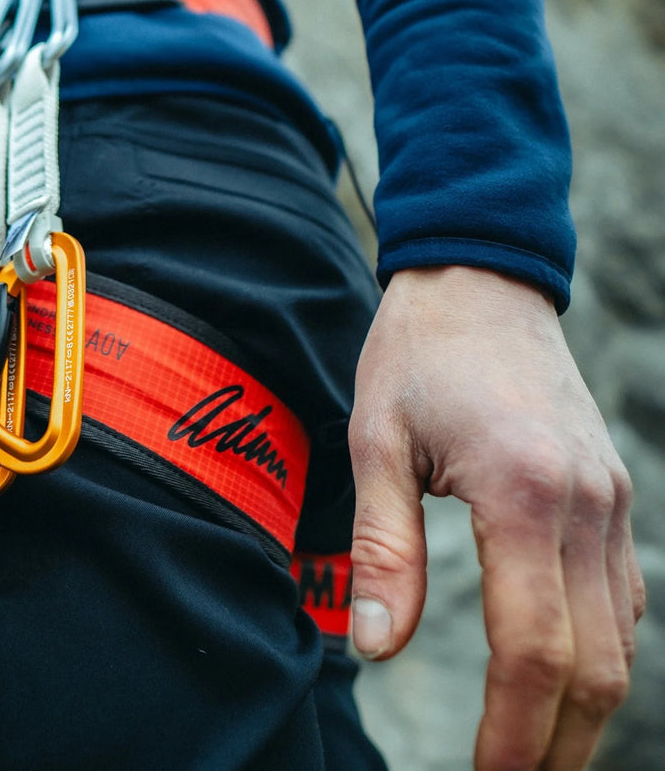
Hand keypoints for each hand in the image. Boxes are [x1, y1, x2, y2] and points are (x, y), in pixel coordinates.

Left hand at [349, 266, 643, 770]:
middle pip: (595, 667)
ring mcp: (609, 501)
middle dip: (557, 746)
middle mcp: (583, 506)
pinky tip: (564, 682)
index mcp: (521, 492)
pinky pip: (624, 598)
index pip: (534, 650)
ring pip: (622, 642)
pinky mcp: (611, 495)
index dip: (514, 733)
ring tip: (535, 757)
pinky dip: (602, 654)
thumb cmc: (418, 353)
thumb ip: (384, 546)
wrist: (480, 277)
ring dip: (585, 713)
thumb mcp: (376, 438)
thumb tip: (376, 649)